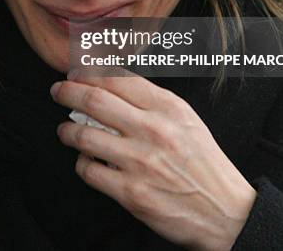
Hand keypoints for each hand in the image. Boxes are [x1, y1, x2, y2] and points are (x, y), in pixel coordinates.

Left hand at [50, 70, 256, 250]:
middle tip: (57, 90)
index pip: (117, 77)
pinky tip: (86, 160)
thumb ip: (150, 100)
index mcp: (167, 107)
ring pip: (84, 136)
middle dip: (67, 91)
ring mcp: (139, 162)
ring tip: (65, 130)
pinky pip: (89, 171)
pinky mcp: (131, 193)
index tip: (76, 71)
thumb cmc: (203, 161)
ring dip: (67, 130)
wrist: (224, 210)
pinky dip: (81, 163)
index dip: (88, 71)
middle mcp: (152, 130)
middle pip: (94, 100)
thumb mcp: (185, 118)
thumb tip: (111, 85)